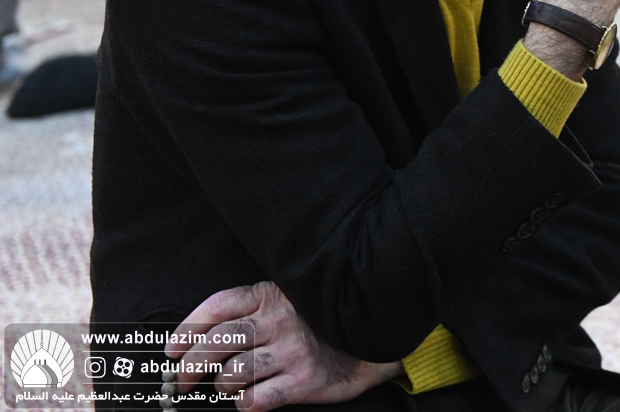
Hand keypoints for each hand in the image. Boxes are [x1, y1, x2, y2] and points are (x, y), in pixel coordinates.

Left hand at [166, 281, 401, 411]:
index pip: (217, 307)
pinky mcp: (305, 380)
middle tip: (180, 381)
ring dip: (222, 386)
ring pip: (232, 374)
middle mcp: (281, 320)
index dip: (187, 329)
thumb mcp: (288, 301)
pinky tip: (249, 399)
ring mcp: (293, 350)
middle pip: (216, 344)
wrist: (372, 340)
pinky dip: (244, 404)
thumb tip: (194, 341)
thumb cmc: (319, 323)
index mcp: (272, 295)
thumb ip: (251, 311)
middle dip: (188, 367)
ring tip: (228, 387)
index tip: (172, 349)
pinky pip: (256, 400)